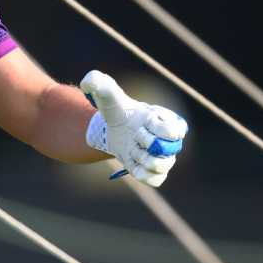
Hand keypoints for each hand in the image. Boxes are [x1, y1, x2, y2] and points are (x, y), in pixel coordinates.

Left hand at [80, 70, 186, 186]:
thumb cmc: (115, 109)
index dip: (155, 128)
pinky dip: (142, 173)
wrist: (114, 129)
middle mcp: (169, 139)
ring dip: (141, 158)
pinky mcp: (155, 171)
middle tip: (134, 134)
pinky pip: (155, 180)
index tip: (141, 121)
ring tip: (132, 148)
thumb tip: (88, 83)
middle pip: (163, 148)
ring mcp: (164, 156)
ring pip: (160, 165)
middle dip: (143, 141)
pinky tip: (132, 161)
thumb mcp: (106, 93)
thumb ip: (98, 82)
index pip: (174, 131)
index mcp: (165, 119)